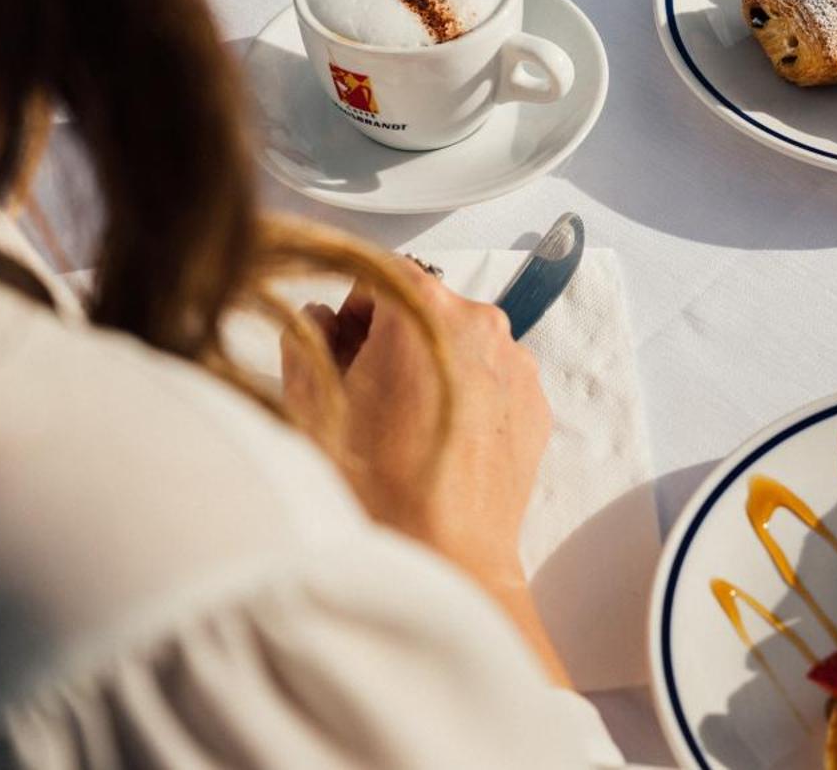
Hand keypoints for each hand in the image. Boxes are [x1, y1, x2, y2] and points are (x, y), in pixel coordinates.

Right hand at [283, 261, 549, 596]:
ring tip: (400, 428)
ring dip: (428, 368)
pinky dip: (463, 397)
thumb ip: (303, 340)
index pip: (378, 274)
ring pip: (458, 344)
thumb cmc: (371, 488)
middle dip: (388, 339)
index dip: (349, 310)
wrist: (440, 562)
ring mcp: (516, 366)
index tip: (338, 349)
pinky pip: (490, 381)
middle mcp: (481, 324)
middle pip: (422, 308)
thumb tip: (315, 320)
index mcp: (423, 309)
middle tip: (362, 394)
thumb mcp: (307, 407)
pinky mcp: (534, 407)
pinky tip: (436, 443)